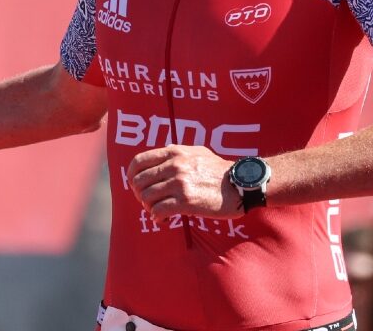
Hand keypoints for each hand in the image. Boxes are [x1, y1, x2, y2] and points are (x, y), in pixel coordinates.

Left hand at [127, 145, 241, 220]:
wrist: (240, 184)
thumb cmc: (219, 169)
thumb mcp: (196, 151)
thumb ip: (177, 151)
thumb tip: (162, 152)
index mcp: (173, 152)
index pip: (138, 162)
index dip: (132, 176)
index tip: (135, 185)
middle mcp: (173, 166)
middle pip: (139, 182)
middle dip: (139, 194)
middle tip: (148, 201)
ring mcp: (179, 184)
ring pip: (147, 197)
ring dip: (149, 207)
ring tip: (157, 211)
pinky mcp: (186, 202)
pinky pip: (159, 211)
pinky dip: (157, 217)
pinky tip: (163, 219)